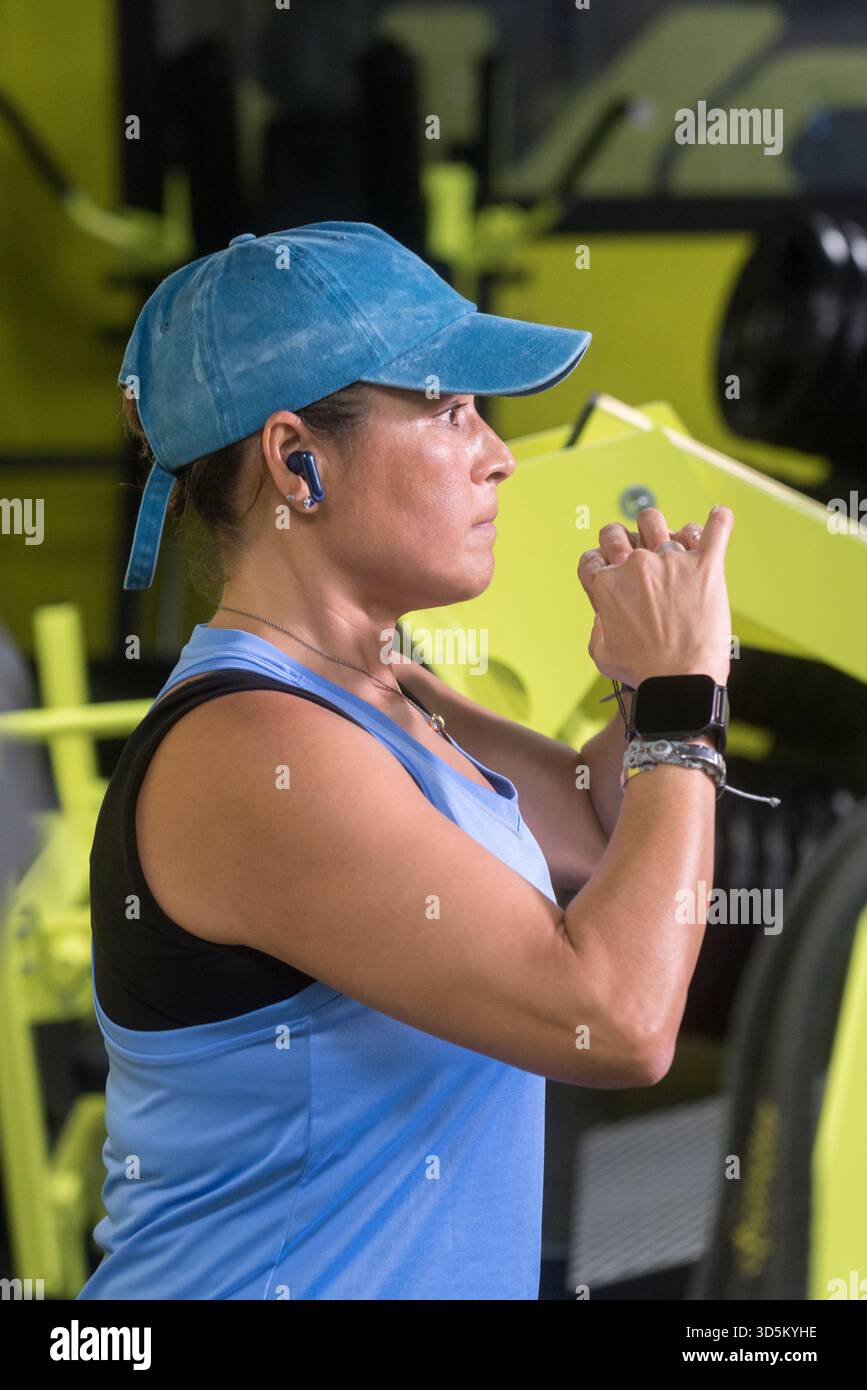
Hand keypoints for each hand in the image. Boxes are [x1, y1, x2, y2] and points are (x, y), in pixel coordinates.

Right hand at [577, 506, 733, 687]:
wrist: (679, 680)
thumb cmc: (641, 672)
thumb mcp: (601, 652)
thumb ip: (599, 625)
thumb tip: (606, 614)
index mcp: (607, 585)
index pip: (591, 558)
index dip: (597, 564)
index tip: (609, 572)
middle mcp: (635, 565)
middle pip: (617, 531)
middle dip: (621, 539)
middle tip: (635, 554)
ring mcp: (670, 561)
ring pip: (656, 522)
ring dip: (659, 528)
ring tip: (671, 540)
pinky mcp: (705, 565)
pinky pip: (715, 529)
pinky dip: (718, 520)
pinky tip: (719, 517)